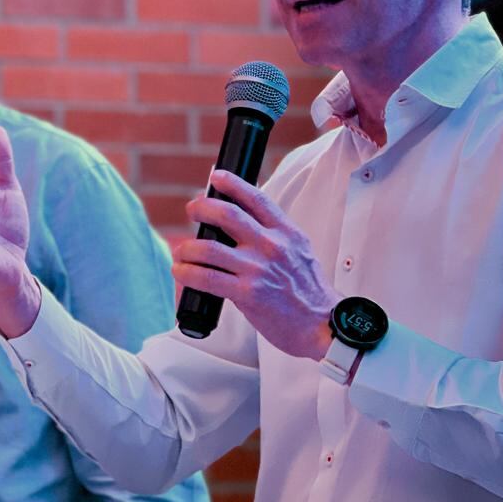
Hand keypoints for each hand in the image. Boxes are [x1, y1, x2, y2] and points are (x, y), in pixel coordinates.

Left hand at [173, 169, 339, 359]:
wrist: (321, 325)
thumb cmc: (308, 290)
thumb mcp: (299, 250)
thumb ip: (275, 234)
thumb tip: (245, 220)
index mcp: (286, 233)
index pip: (256, 198)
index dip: (232, 183)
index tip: (216, 177)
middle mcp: (271, 246)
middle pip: (227, 215)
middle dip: (201, 208)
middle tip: (191, 209)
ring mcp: (258, 269)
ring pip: (209, 248)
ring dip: (187, 248)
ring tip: (181, 251)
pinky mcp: (247, 293)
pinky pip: (206, 278)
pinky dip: (187, 273)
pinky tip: (181, 272)